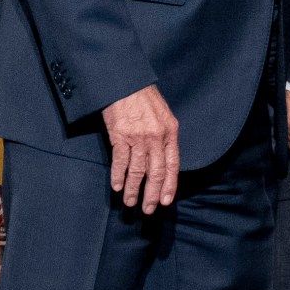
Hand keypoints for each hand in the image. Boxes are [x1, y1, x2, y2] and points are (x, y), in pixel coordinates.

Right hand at [103, 84, 180, 213]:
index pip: (173, 165)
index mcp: (170, 132)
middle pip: (156, 172)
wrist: (125, 80)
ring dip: (133, 189)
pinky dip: (118, 176)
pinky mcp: (120, 135)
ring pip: (137, 171)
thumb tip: (164, 159)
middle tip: (148, 210)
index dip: (169, 186)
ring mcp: (138, 137)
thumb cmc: (143, 96)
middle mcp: (156, 137)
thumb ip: (165, 136)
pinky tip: (116, 186)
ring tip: (130, 202)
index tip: (165, 201)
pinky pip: (120, 161)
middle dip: (151, 194)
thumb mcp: (163, 114)